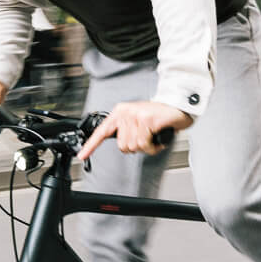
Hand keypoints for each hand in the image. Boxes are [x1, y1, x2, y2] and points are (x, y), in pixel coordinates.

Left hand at [76, 101, 192, 161]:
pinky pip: (145, 144)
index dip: (91, 146)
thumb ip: (126, 131)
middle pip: (122, 146)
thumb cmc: (159, 116)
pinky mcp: (146, 120)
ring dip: (147, 147)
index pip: (102, 131)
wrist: (178, 106)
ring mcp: (135, 115)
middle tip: (147, 137)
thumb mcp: (137, 120)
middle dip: (136, 147)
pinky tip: (158, 137)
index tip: (82, 155)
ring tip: (153, 136)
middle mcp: (125, 112)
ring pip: (134, 146)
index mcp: (120, 112)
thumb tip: (122, 146)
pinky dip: (153, 146)